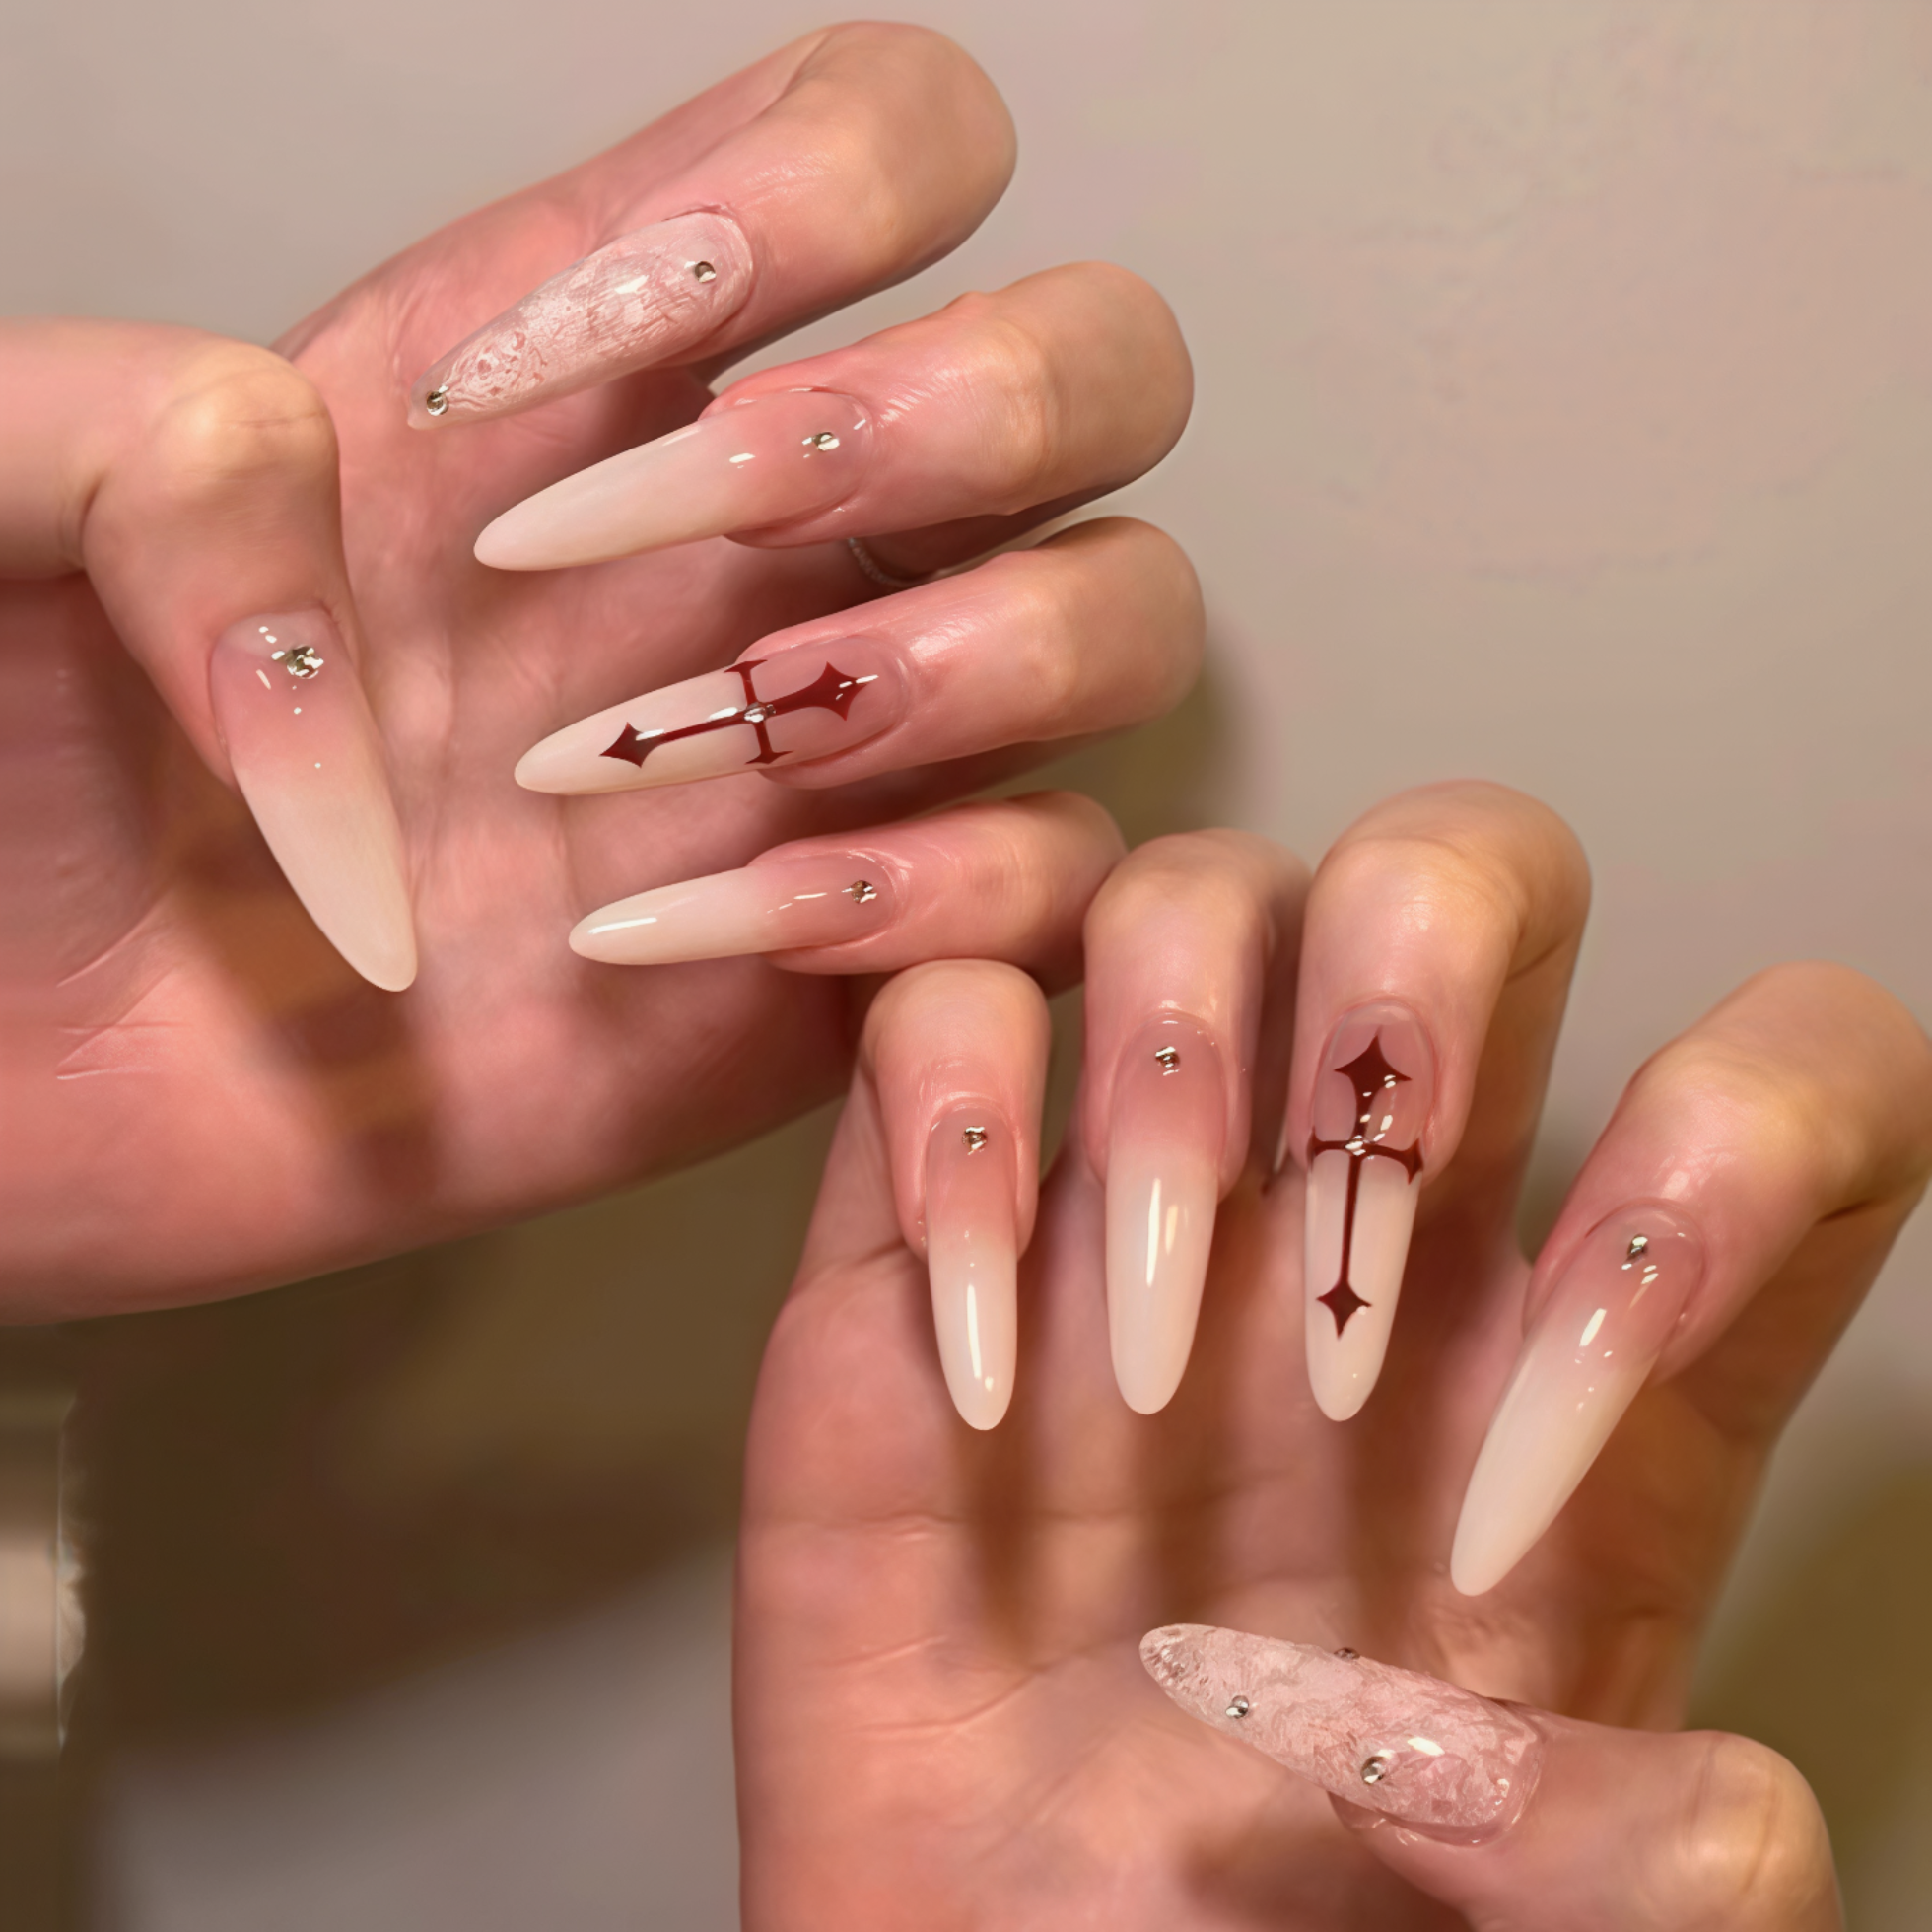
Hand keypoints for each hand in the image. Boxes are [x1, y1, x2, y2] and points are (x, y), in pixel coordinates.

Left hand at [7, 23, 1195, 1312]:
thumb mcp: (4, 509)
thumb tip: (414, 569)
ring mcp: (818, 759)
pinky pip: (1042, 894)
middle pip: (1105, 369)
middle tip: (685, 537)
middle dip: (957, 426)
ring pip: (1123, 624)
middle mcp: (756, 540)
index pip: (898, 144)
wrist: (13, 1074)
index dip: (827, 196)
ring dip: (947, 670)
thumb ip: (163, 431)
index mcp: (595, 356)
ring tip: (665, 763)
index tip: (587, 348)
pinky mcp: (826, 968)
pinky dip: (912, 904)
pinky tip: (658, 941)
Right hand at [735, 782, 1931, 1926]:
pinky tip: (978, 1355)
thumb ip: (1659, 1884)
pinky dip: (952, 1124)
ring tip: (1142, 1364)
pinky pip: (942, 1014)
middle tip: (1346, 1235)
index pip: (1782, 1078)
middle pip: (1471, 869)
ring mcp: (1143, 1197)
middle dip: (1424, 972)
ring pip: (1194, 893)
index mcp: (1587, 1360)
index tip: (1545, 1451)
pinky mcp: (930, 1226)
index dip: (1728, 1160)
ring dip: (1184, 1057)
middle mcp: (1379, 1225)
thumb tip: (1625, 1783)